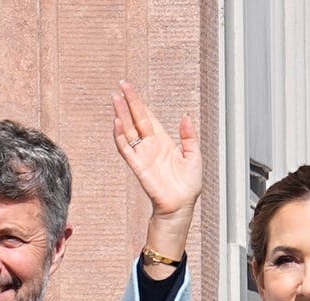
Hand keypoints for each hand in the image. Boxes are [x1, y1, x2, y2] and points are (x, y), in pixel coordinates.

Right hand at [112, 80, 201, 220]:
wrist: (181, 205)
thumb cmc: (188, 185)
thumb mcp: (194, 156)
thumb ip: (189, 136)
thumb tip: (186, 116)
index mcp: (163, 141)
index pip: (148, 117)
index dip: (140, 103)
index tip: (131, 88)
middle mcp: (150, 145)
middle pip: (136, 119)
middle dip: (129, 102)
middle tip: (121, 85)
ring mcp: (142, 154)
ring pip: (128, 130)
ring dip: (121, 114)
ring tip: (115, 98)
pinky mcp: (138, 166)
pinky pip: (126, 148)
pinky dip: (120, 136)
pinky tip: (117, 122)